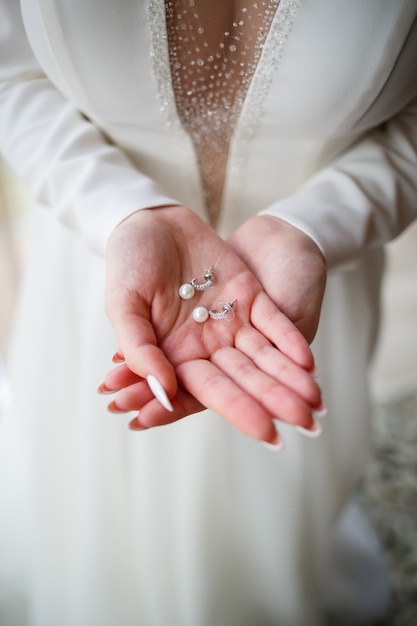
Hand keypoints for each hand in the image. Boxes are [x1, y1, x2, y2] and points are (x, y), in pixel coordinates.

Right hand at [102, 206, 322, 443]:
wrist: (149, 221)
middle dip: (275, 400)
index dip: (238, 410)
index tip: (266, 433)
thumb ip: (140, 349)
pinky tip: (308, 361)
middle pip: (246, 378)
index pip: (209, 390)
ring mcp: (231, 320)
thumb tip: (163, 393)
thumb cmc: (127, 263)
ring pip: (265, 355)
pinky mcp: (249, 295)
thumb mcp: (123, 305)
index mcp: (175, 355)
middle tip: (307, 425)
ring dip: (290, 376)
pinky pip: (273, 322)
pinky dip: (288, 339)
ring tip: (316, 400)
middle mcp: (207, 344)